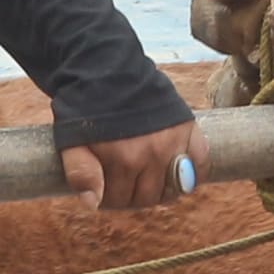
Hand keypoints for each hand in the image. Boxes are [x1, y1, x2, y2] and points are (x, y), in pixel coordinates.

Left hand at [60, 119, 202, 212]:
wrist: (109, 69)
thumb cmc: (86, 106)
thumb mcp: (72, 139)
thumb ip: (80, 173)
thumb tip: (92, 204)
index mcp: (125, 160)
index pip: (121, 199)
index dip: (108, 198)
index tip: (104, 188)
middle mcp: (154, 154)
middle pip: (148, 196)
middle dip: (133, 196)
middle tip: (123, 183)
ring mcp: (174, 141)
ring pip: (175, 187)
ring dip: (161, 189)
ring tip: (146, 179)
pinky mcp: (189, 128)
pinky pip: (201, 163)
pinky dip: (193, 173)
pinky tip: (179, 173)